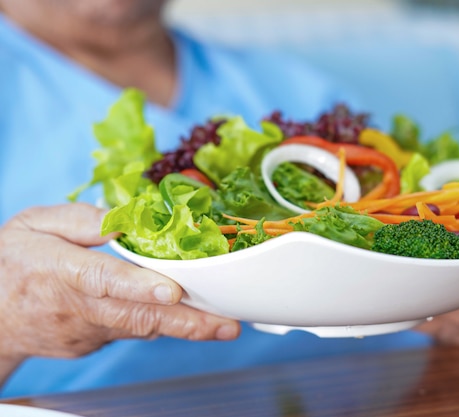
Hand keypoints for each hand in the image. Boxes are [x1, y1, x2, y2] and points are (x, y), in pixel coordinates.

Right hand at [0, 203, 239, 382]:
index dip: (138, 287)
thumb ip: (79, 220)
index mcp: (61, 271)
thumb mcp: (34, 225)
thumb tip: (125, 218)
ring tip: (226, 326)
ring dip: (186, 328)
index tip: (173, 291)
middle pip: (137, 317)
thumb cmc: (14, 262)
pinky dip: (164, 325)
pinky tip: (194, 320)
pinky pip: (134, 331)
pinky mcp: (95, 343)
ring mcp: (88, 331)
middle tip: (227, 325)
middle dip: (186, 322)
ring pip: (142, 329)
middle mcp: (78, 307)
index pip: (103, 280)